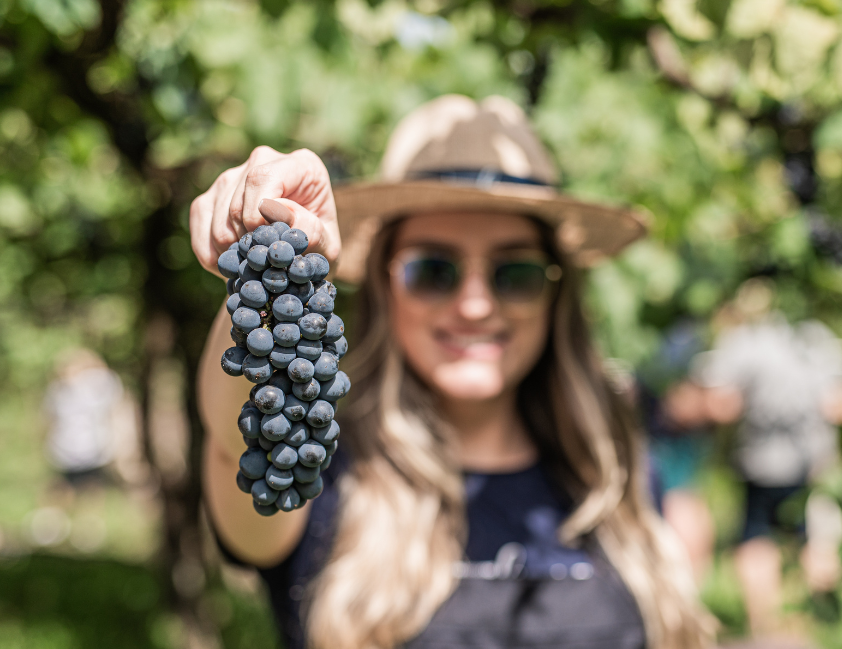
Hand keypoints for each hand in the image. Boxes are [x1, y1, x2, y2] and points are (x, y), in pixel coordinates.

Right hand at [190, 147, 340, 276]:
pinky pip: (201, 232)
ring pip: (217, 221)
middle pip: (236, 204)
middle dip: (248, 241)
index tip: (267, 241)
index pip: (262, 178)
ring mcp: (231, 178)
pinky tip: (236, 264)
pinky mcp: (209, 199)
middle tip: (267, 263)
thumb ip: (312, 231)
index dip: (258, 212)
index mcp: (300, 165)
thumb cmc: (318, 248)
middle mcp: (262, 161)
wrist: (300, 258)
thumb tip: (283, 212)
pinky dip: (215, 258)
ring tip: (256, 265)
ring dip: (233, 253)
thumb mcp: (327, 247)